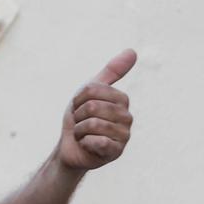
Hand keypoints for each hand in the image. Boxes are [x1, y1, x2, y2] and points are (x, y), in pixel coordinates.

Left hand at [57, 49, 135, 171]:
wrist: (70, 147)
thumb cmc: (81, 118)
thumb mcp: (90, 91)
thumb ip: (111, 72)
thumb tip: (133, 51)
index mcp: (121, 100)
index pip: (92, 91)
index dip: (78, 100)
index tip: (79, 108)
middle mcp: (127, 117)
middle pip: (92, 107)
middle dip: (78, 117)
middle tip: (81, 124)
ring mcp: (124, 135)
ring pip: (93, 124)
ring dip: (79, 130)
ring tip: (84, 134)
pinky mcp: (116, 152)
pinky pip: (97, 141)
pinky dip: (85, 142)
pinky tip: (88, 145)